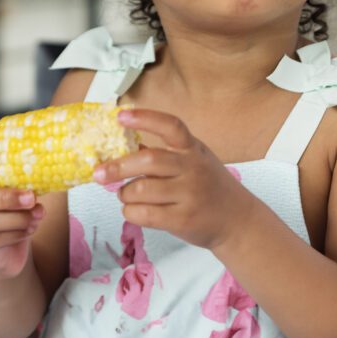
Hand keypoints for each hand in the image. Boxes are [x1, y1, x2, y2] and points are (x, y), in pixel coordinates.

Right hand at [0, 144, 43, 277]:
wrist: (6, 244)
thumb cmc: (12, 205)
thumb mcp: (15, 185)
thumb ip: (22, 174)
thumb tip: (50, 162)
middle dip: (4, 197)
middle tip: (31, 198)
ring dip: (18, 218)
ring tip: (39, 213)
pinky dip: (18, 233)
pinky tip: (31, 227)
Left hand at [93, 109, 254, 250]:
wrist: (237, 220)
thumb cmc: (208, 186)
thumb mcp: (193, 161)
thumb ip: (163, 153)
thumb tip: (121, 147)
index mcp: (193, 149)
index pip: (170, 126)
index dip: (145, 118)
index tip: (121, 116)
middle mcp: (193, 168)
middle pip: (149, 160)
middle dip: (118, 167)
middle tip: (99, 173)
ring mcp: (190, 195)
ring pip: (141, 189)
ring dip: (125, 193)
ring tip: (126, 195)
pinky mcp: (183, 220)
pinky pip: (144, 214)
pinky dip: (131, 212)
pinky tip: (134, 210)